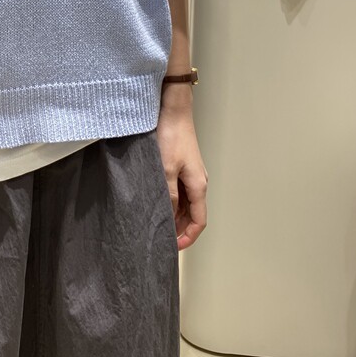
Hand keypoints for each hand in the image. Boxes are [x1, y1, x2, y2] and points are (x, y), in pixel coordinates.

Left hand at [156, 93, 207, 250]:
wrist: (173, 109)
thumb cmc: (172, 135)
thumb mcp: (166, 169)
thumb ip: (169, 195)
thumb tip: (169, 216)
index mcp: (198, 185)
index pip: (199, 221)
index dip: (187, 236)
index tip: (173, 247)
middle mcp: (197, 181)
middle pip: (193, 214)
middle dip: (180, 228)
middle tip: (161, 237)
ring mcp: (190, 172)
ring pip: (186, 202)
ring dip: (174, 214)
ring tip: (156, 222)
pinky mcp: (181, 164)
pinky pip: (179, 190)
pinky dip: (171, 200)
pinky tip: (157, 200)